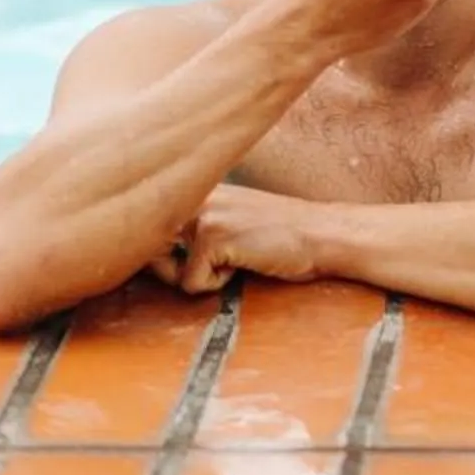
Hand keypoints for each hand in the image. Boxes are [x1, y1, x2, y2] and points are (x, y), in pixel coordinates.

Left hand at [148, 184, 321, 294]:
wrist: (323, 235)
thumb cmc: (283, 235)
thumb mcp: (234, 220)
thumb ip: (196, 228)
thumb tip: (153, 258)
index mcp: (198, 188)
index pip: (151, 226)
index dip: (164, 254)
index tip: (186, 258)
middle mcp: (195, 195)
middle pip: (151, 249)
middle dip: (175, 268)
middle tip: (220, 262)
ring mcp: (203, 213)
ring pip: (171, 270)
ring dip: (202, 275)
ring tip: (237, 258)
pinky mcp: (211, 237)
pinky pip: (192, 284)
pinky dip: (219, 285)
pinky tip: (247, 263)